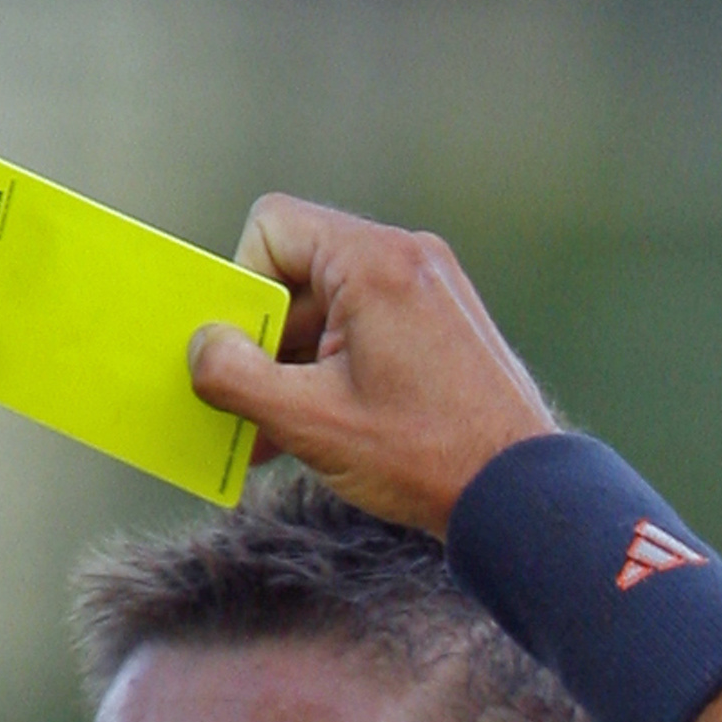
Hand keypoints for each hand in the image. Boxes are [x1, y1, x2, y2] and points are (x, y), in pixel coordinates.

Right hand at [188, 194, 556, 534]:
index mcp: (374, 263)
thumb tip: (200, 348)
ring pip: (329, 306)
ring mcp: (428, 290)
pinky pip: (364, 328)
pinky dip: (331, 369)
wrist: (520, 493)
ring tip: (274, 433)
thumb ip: (238, 378)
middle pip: (298, 270)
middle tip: (246, 402)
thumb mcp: (311, 422)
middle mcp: (406, 259)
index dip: (240, 285)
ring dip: (292, 364)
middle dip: (263, 338)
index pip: (273, 227)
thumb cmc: (424, 454)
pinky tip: (313, 430)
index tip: (242, 350)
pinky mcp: (440, 324)